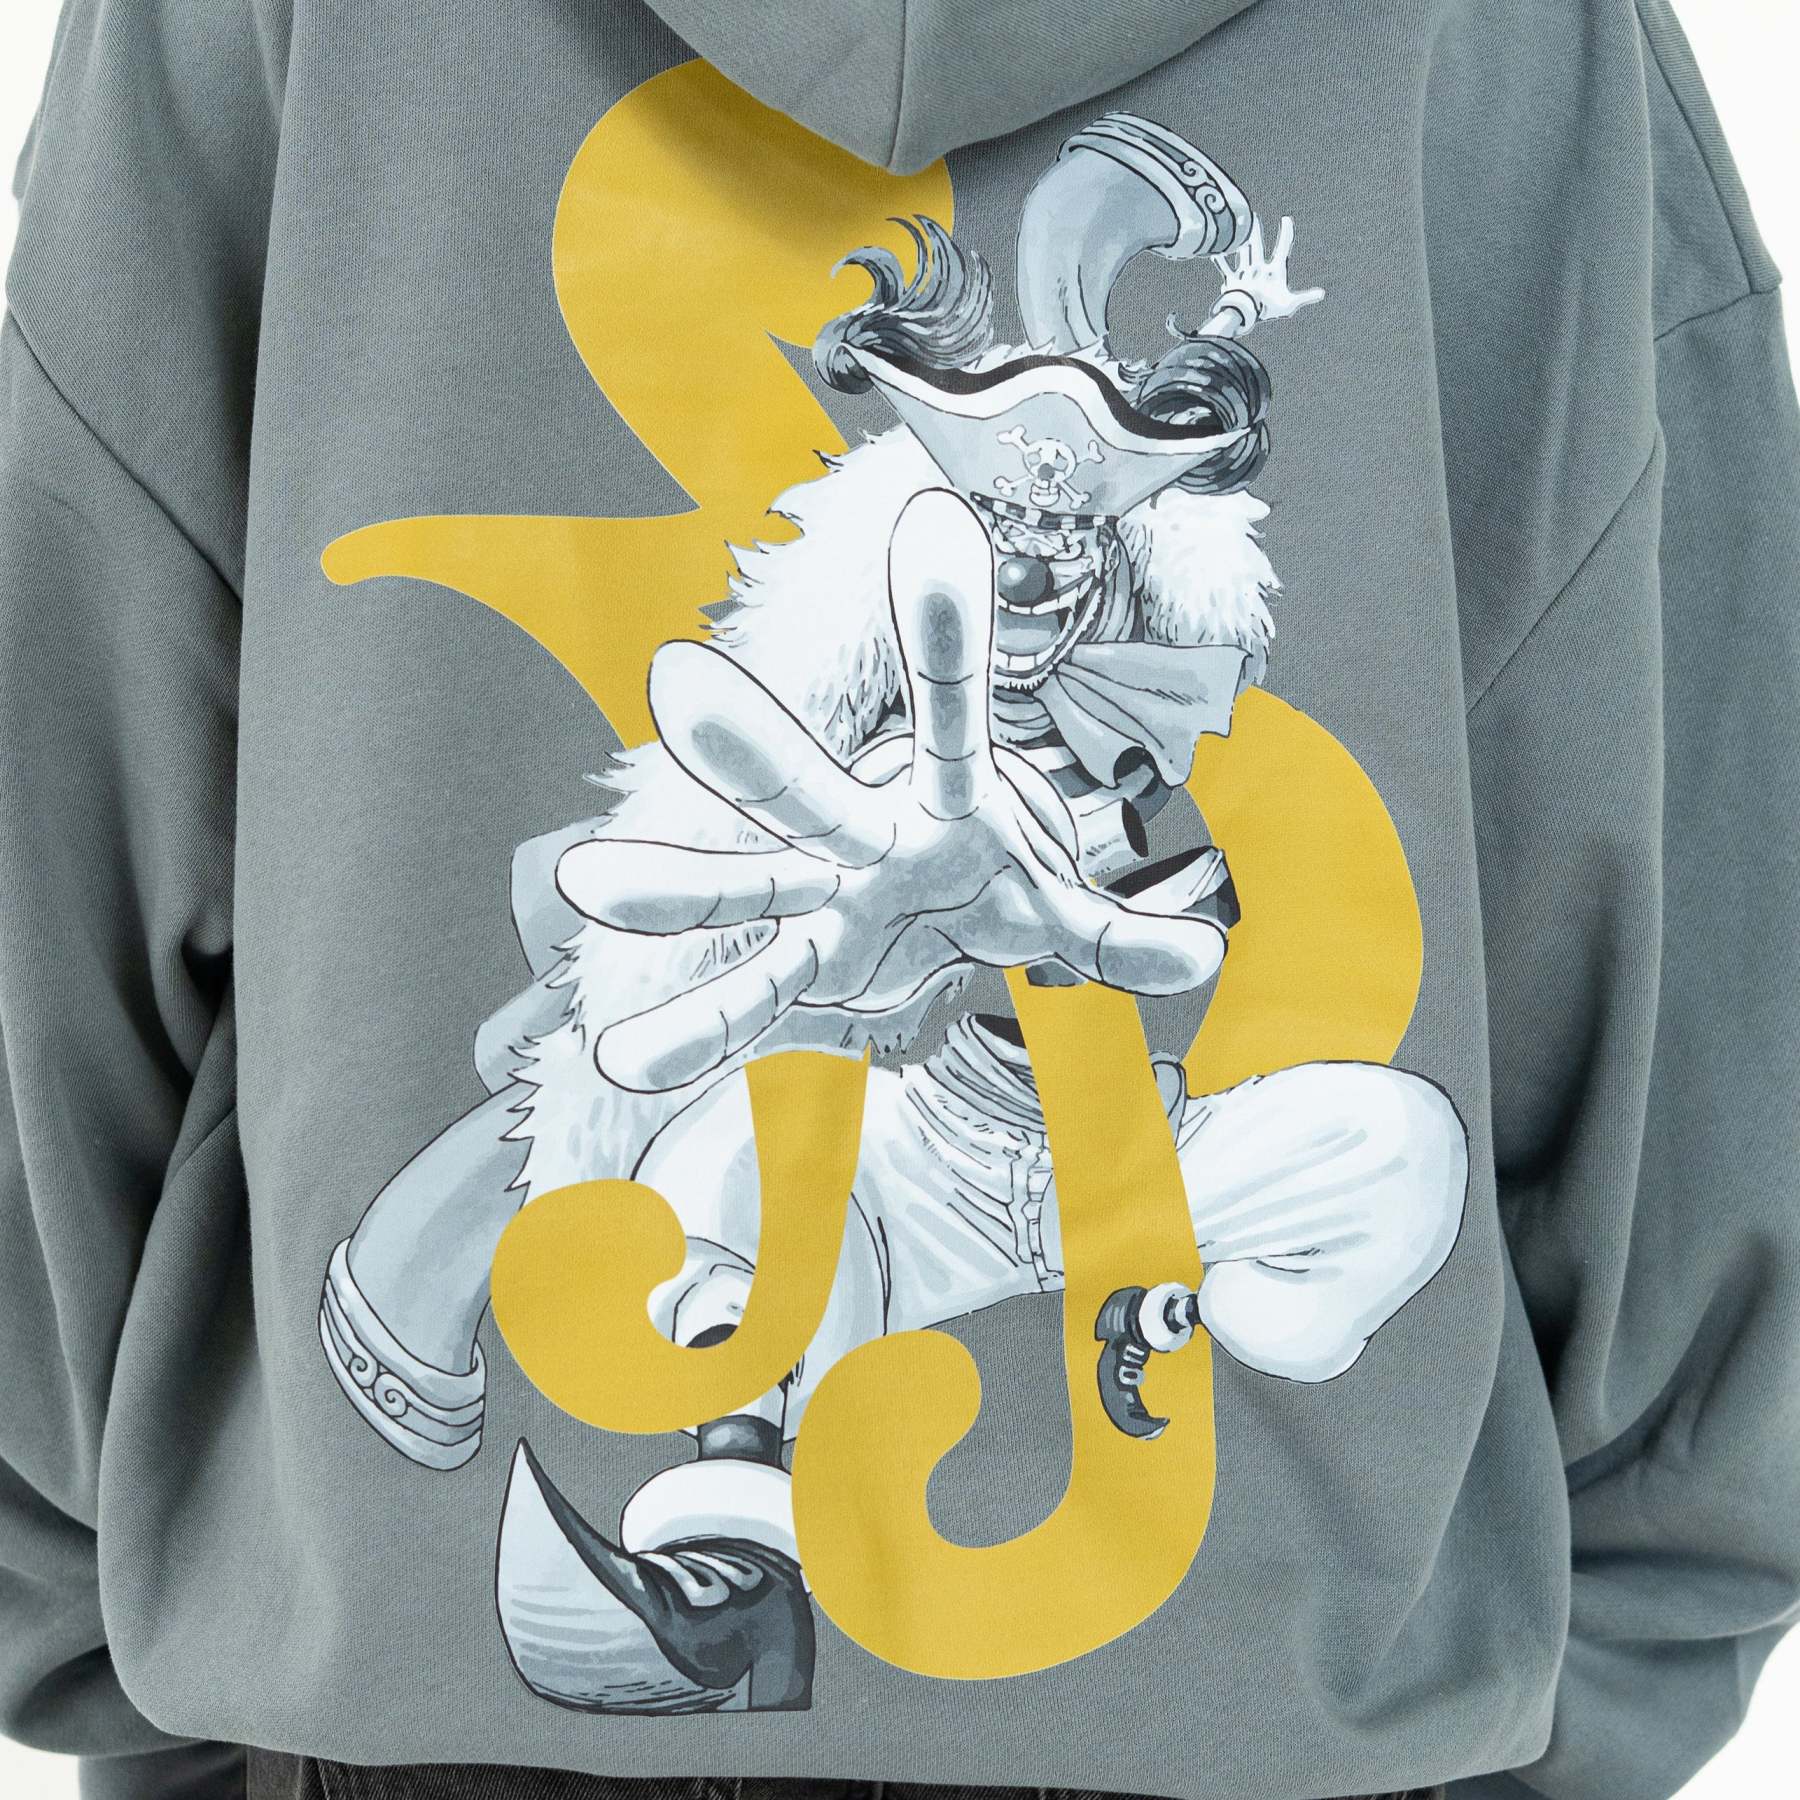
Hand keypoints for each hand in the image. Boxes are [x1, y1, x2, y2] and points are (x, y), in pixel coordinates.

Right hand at [557, 490, 1227, 1092]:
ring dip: (674, 884)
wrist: (929, 933)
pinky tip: (620, 1057)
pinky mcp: (800, 966)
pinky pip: (746, 1000)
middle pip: (811, 792)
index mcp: (944, 805)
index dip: (946, 637)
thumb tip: (1203, 949)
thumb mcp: (1060, 913)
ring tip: (581, 881)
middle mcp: (865, 838)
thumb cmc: (987, 889)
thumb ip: (1116, 930)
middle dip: (755, 751)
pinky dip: (697, 1028)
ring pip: (747, 883)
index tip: (936, 531)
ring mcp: (820, 900)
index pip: (953, 717)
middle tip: (675, 683)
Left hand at [1213, 215, 1323, 324]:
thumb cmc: (1268, 309)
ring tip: (1237, 226)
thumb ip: (1305, 297)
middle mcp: (1258, 267)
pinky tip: (1213, 252)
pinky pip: (1224, 268)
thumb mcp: (1290, 304)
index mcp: (1273, 270)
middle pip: (1257, 245)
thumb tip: (1322, 293)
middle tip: (1254, 216)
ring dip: (1240, 239)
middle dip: (1256, 231)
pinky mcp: (1231, 280)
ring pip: (1242, 252)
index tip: (1286, 219)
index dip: (1286, 233)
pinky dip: (1219, 261)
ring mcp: (1244, 273)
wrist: (1246, 314)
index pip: (1283, 248)